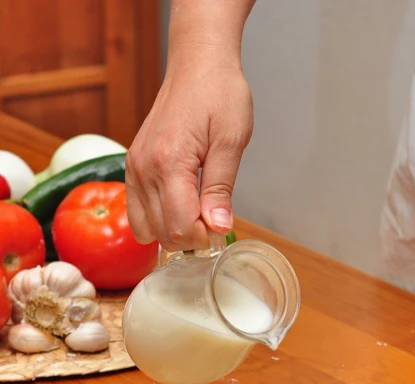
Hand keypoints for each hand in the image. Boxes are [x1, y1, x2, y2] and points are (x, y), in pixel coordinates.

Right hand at [125, 50, 252, 250]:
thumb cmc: (219, 94)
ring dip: (173, 231)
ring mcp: (134, 168)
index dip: (204, 237)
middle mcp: (144, 169)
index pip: (179, 227)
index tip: (221, 226)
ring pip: (146, 228)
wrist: (197, 64)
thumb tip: (218, 227)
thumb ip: (221, 188)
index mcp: (169, 163)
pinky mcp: (133, 166)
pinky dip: (158, 219)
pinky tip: (181, 206)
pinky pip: (137, 211)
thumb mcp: (231, 141)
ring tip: (199, 214)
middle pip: (162, 233)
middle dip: (191, 238)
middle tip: (214, 219)